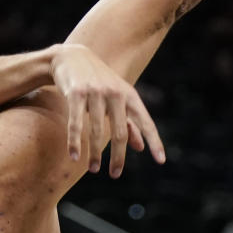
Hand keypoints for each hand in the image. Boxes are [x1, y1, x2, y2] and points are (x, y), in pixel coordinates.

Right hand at [50, 44, 164, 175]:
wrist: (71, 57)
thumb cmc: (98, 81)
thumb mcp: (117, 98)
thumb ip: (129, 122)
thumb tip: (140, 147)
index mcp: (129, 95)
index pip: (146, 122)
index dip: (154, 141)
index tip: (160, 161)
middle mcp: (115, 93)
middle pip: (120, 132)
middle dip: (118, 156)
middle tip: (115, 175)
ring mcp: (95, 93)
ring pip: (97, 130)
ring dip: (95, 154)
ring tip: (94, 170)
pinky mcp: (76, 94)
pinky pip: (76, 123)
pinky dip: (75, 142)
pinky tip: (75, 156)